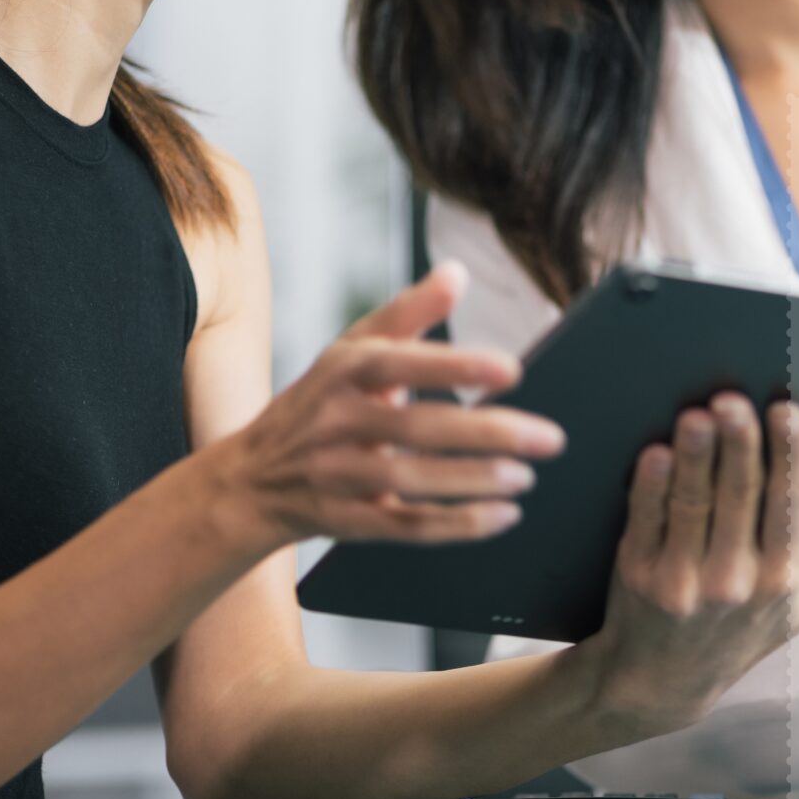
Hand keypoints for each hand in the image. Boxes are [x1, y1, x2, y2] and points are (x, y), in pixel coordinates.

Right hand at [224, 262, 565, 545]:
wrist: (248, 482)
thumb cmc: (317, 404)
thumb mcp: (349, 351)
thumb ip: (407, 312)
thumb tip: (458, 272)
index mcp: (343, 371)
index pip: (399, 363)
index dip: (454, 366)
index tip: (513, 370)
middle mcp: (335, 421)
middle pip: (416, 427)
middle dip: (486, 434)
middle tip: (550, 438)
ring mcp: (337, 475)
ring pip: (411, 480)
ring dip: (474, 481)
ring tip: (527, 478)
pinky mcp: (345, 521)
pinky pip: (405, 526)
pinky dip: (456, 524)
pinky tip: (502, 516)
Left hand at [568, 393, 798, 743]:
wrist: (662, 682)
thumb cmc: (740, 634)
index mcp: (784, 578)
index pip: (792, 504)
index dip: (790, 454)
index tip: (788, 410)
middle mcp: (738, 582)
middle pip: (741, 496)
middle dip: (740, 442)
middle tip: (735, 398)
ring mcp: (685, 581)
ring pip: (694, 503)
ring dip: (696, 456)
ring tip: (697, 413)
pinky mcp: (639, 577)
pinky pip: (646, 523)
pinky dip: (650, 487)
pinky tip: (656, 454)